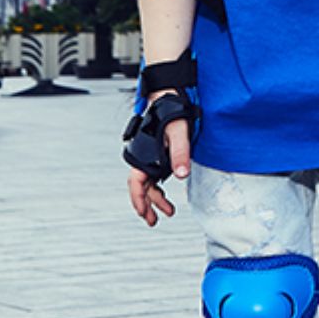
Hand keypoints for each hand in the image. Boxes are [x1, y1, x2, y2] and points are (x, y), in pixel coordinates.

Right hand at [126, 111, 190, 226]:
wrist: (171, 97)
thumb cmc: (172, 111)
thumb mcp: (178, 132)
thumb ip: (180, 152)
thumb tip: (182, 174)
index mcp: (143, 154)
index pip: (136, 182)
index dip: (138, 199)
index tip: (144, 213)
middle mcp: (144, 158)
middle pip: (140, 187)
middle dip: (145, 205)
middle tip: (153, 221)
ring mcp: (150, 158)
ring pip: (148, 184)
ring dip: (154, 199)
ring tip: (168, 212)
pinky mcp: (158, 156)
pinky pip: (154, 177)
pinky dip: (158, 189)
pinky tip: (166, 195)